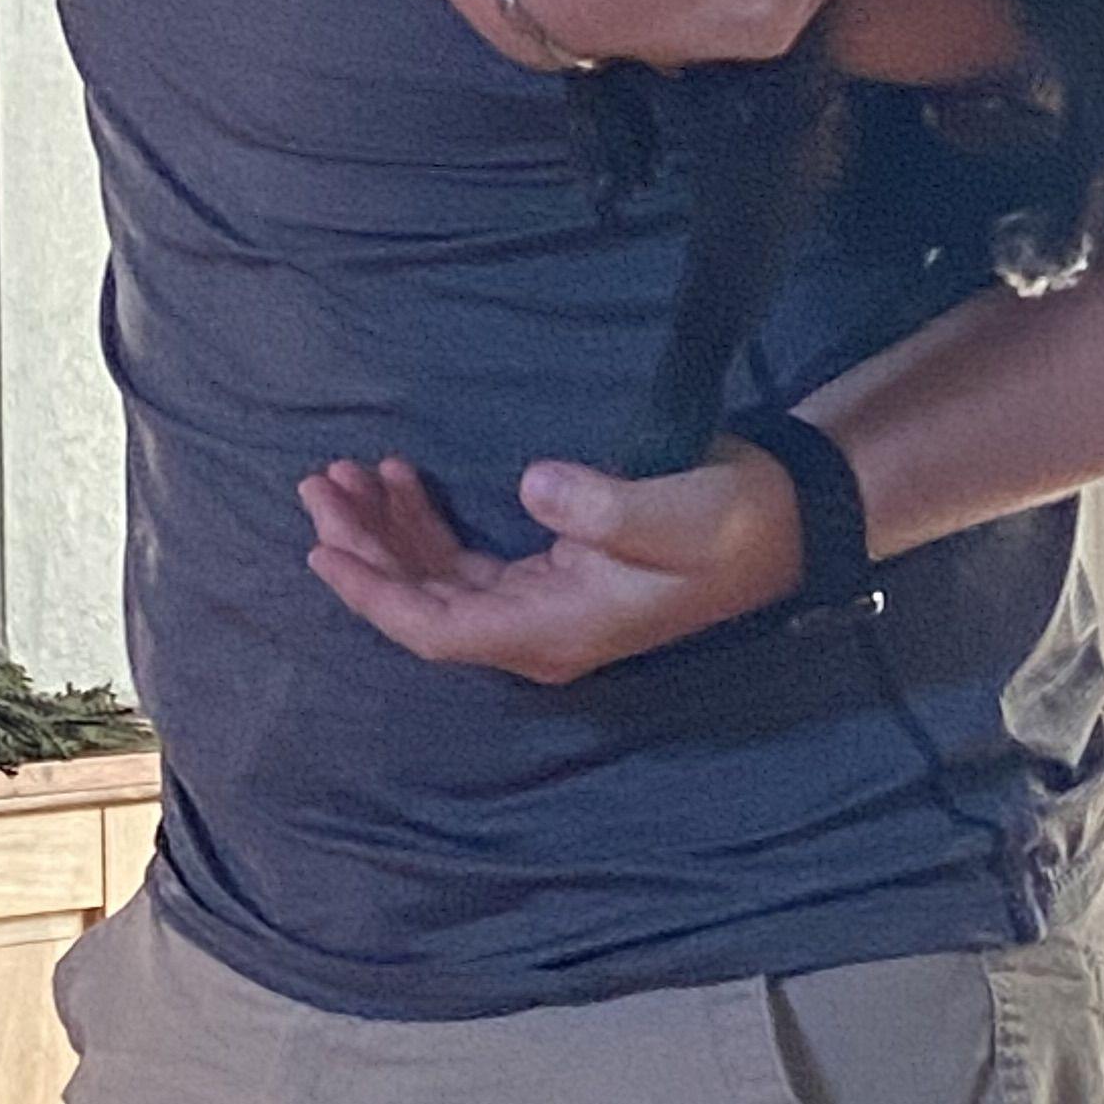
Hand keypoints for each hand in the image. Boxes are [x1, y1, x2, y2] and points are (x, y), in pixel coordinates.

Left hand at [298, 446, 806, 682]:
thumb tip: (533, 486)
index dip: (374, 593)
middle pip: (423, 602)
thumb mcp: (674, 511)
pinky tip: (401, 481)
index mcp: (555, 629)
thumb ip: (603, 505)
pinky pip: (465, 561)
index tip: (324, 549)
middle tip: (319, 484)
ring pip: (438, 579)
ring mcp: (542, 604)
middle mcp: (537, 628)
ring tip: (343, 474)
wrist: (783, 519)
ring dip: (388, 530)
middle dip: (365, 547)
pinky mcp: (551, 573)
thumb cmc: (731, 521)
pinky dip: (425, 523)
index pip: (436, 628)